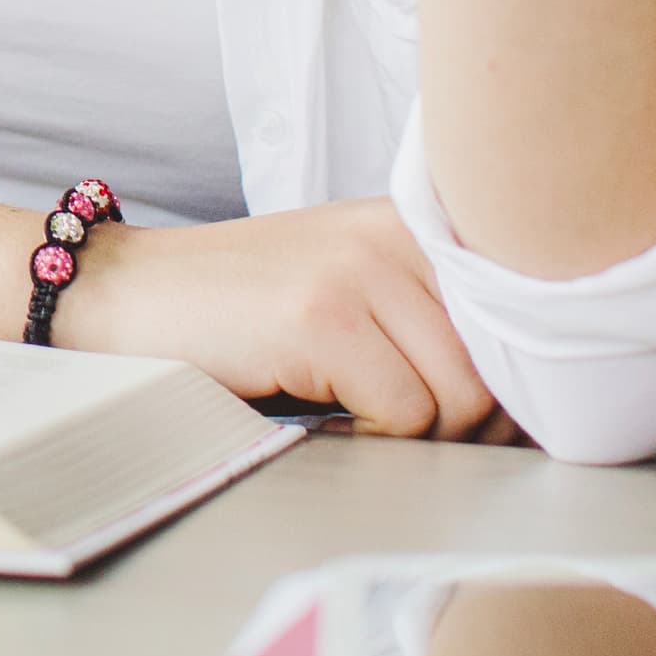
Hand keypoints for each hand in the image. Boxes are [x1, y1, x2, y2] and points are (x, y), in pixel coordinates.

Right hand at [61, 197, 514, 441]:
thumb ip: (428, 313)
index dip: (513, 380)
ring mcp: (357, 271)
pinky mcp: (320, 318)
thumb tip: (528, 395)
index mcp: (411, 220)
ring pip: (463, 395)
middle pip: (500, 364)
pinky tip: (325, 412)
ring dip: (419, 431)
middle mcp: (395, 232)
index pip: (521, 311)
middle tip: (407, 426)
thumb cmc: (239, 309)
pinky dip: (374, 435)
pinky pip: (406, 413)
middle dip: (469, 421)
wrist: (127, 295)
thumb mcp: (349, 284)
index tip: (485, 412)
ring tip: (361, 412)